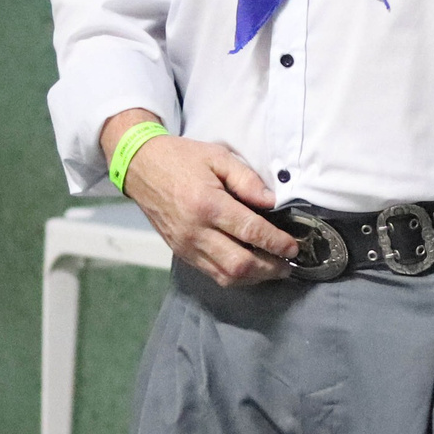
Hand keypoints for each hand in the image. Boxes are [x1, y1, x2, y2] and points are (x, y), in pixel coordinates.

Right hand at [102, 114, 299, 287]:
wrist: (140, 167)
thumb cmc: (181, 158)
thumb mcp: (218, 157)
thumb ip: (247, 179)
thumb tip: (272, 202)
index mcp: (208, 204)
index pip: (251, 232)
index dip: (276, 243)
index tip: (293, 246)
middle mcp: (195, 231)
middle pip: (240, 264)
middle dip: (270, 268)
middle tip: (288, 263)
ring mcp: (186, 245)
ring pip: (226, 275)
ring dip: (254, 277)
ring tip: (274, 269)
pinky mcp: (180, 252)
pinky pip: (211, 273)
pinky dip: (234, 276)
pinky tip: (250, 268)